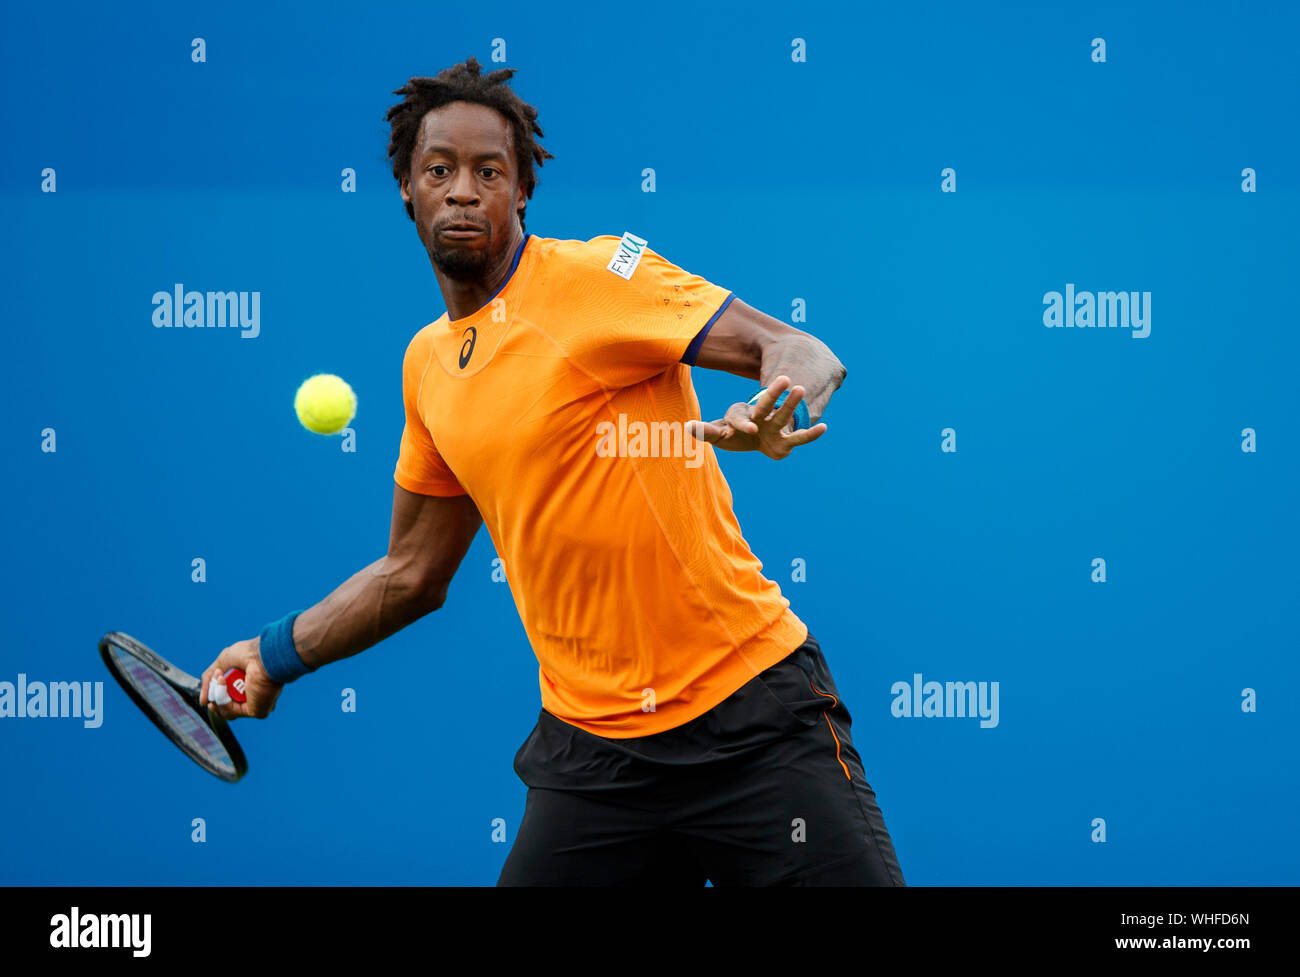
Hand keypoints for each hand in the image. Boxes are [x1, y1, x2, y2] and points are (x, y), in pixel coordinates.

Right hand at [198, 636, 283, 719]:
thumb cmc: (249, 654)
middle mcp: (255, 698)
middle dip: (216, 695)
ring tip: (222, 677)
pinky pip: (232, 712)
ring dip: (218, 694)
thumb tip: (203, 702)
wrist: (262, 655)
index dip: (217, 697)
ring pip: (227, 712)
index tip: (211, 687)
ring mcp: (256, 705)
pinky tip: (224, 684)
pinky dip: (223, 700)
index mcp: (252, 686)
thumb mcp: (222, 664)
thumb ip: (209, 681)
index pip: (230, 701)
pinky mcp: (257, 711)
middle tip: (219, 678)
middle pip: (227, 709)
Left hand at [686, 376, 827, 459]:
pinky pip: (799, 437)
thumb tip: (685, 427)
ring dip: (791, 402)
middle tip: (784, 380)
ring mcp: (774, 426)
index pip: (738, 415)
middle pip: (764, 405)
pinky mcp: (785, 440)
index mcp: (740, 416)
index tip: (748, 428)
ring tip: (802, 388)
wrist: (754, 438)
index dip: (742, 421)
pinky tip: (824, 428)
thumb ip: (705, 431)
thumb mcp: (718, 435)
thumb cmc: (733, 435)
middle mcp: (759, 416)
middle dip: (773, 395)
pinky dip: (811, 434)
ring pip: (783, 414)